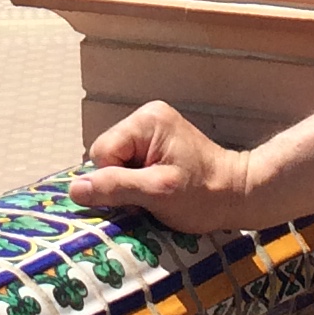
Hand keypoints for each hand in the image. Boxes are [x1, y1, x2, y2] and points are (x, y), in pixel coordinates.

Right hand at [68, 102, 257, 234]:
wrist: (238, 195)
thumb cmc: (203, 195)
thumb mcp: (158, 193)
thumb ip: (116, 187)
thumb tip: (75, 189)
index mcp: (146, 121)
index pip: (102, 152)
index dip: (114, 180)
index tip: (140, 196)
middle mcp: (145, 117)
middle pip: (107, 157)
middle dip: (122, 182)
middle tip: (149, 197)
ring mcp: (151, 130)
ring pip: (116, 163)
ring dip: (130, 185)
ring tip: (156, 194)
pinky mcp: (156, 144)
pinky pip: (129, 165)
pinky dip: (138, 182)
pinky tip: (158, 190)